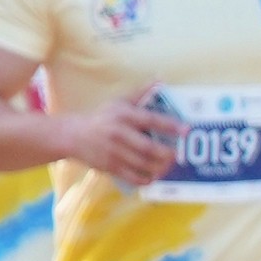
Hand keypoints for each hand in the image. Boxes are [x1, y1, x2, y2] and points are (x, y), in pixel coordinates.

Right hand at [61, 93, 183, 188]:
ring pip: (142, 164)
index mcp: (123, 115)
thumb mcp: (119, 102)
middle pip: (148, 147)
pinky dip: (145, 179)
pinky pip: (132, 177)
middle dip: (167, 154)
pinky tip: (153, 176)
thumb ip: (141, 94)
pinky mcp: (109, 167)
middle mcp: (119, 133)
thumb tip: (160, 81)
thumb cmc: (102, 117)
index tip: (187, 130)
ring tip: (168, 166)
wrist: (73, 136)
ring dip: (160, 168)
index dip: (170, 125)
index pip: (150, 119)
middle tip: (179, 155)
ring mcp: (113, 152)